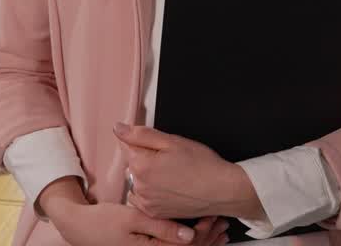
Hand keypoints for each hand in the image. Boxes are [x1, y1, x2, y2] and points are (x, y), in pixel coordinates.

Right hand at [40, 178, 227, 245]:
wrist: (80, 228)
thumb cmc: (103, 222)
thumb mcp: (132, 219)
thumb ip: (162, 227)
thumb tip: (189, 235)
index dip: (205, 232)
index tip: (213, 216)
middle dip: (209, 237)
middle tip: (221, 221)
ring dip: (203, 241)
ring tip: (217, 228)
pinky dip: (189, 241)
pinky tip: (198, 234)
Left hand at [114, 123, 262, 221]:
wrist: (222, 190)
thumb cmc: (202, 164)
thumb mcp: (172, 141)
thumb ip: (141, 134)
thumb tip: (118, 128)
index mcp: (141, 164)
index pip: (126, 145)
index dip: (144, 142)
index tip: (159, 147)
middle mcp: (140, 186)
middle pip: (132, 164)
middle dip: (146, 159)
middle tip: (171, 161)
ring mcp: (146, 202)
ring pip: (138, 181)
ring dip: (147, 177)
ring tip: (172, 176)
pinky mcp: (154, 213)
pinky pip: (144, 198)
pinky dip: (152, 192)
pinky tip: (169, 188)